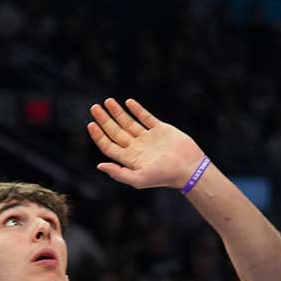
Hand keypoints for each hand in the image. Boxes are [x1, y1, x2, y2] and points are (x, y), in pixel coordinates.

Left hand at [88, 98, 205, 189]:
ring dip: (118, 112)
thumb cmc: (164, 176)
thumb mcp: (139, 179)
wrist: (189, 167)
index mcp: (130, 158)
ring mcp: (148, 137)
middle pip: (115, 131)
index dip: (98, 135)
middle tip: (94, 107)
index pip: (109, 145)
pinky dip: (137, 109)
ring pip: (128, 122)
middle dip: (104, 119)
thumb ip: (119, 173)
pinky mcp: (161, 129)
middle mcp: (137, 147)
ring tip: (107, 101)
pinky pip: (146, 117)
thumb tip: (99, 165)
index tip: (91, 124)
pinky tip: (128, 102)